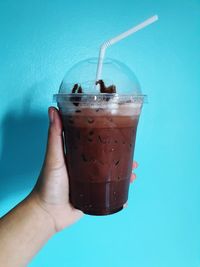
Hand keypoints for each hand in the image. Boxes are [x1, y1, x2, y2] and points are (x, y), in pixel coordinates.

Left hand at [31, 107, 137, 231]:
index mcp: (78, 154)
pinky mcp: (94, 195)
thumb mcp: (54, 157)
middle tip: (133, 156)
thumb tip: (53, 109)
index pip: (96, 143)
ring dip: (125, 172)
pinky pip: (110, 191)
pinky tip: (128, 190)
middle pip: (108, 158)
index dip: (109, 138)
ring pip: (112, 174)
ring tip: (134, 172)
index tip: (120, 132)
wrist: (49, 214)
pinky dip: (121, 190)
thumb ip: (55, 135)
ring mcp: (91, 182)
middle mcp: (86, 166)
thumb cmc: (48, 183)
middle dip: (122, 156)